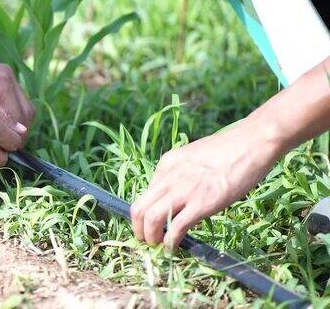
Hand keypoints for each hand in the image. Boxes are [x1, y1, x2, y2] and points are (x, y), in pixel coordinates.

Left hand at [130, 119, 280, 249]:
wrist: (251, 142)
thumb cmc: (229, 149)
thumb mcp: (194, 157)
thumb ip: (182, 174)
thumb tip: (179, 195)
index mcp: (166, 164)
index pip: (145, 194)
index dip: (145, 214)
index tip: (152, 224)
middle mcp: (169, 177)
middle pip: (139, 208)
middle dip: (139, 229)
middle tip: (146, 240)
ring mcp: (184, 190)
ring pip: (151, 219)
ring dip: (150, 237)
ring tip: (157, 246)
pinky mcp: (201, 203)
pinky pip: (175, 228)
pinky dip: (170, 243)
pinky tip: (173, 248)